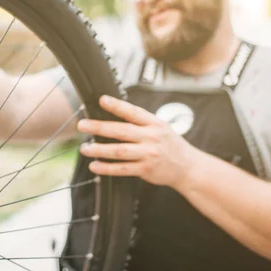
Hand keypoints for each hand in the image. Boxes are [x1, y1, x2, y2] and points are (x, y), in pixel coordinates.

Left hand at [77, 95, 205, 188]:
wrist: (188, 167)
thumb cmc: (169, 144)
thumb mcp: (160, 127)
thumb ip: (140, 122)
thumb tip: (113, 113)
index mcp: (154, 124)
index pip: (133, 112)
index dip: (117, 106)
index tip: (102, 100)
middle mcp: (151, 138)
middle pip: (122, 131)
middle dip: (99, 127)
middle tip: (82, 125)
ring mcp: (149, 154)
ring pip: (119, 152)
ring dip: (99, 150)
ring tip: (84, 148)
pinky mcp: (146, 170)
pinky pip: (123, 169)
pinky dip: (107, 168)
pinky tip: (94, 166)